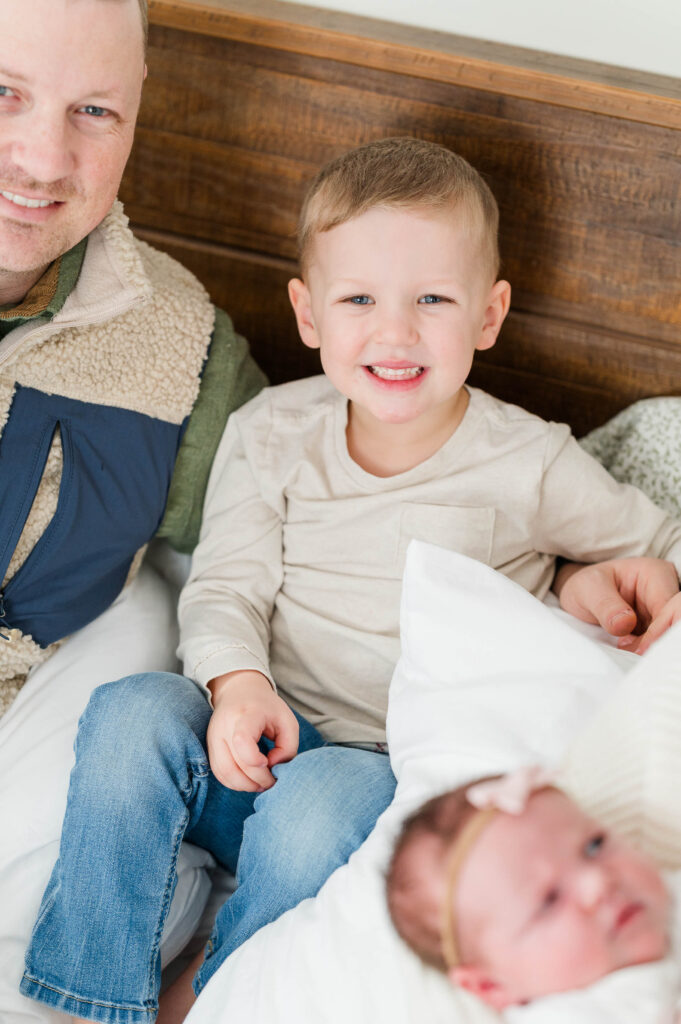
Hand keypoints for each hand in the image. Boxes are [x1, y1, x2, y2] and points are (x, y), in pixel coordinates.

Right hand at [206, 670, 298, 790]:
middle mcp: (224, 726)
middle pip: (234, 765)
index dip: (255, 760)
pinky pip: (219, 773)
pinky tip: (249, 780)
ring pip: (223, 773)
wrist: (239, 691)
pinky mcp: (210, 747)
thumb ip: (288, 746)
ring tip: (262, 783)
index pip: (241, 741)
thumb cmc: (266, 708)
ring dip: (245, 786)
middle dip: (257, 780)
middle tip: (272, 781)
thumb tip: (274, 767)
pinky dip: (235, 783)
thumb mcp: (287, 721)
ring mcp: (213, 737)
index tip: (269, 761)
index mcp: (246, 714)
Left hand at [554, 557, 679, 652]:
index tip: (639, 649)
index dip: (658, 630)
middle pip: (675, 622)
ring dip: (652, 649)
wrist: (580, 597)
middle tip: (634, 655)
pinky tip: (632, 655)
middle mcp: (666, 590)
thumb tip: (625, 623)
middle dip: (657, 642)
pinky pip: (660, 642)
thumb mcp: (588, 590)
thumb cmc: (586, 586)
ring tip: (629, 653)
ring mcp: (664, 610)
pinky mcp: (659, 627)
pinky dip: (648, 652)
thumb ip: (606, 605)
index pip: (669, 605)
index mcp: (654, 573)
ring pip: (669, 635)